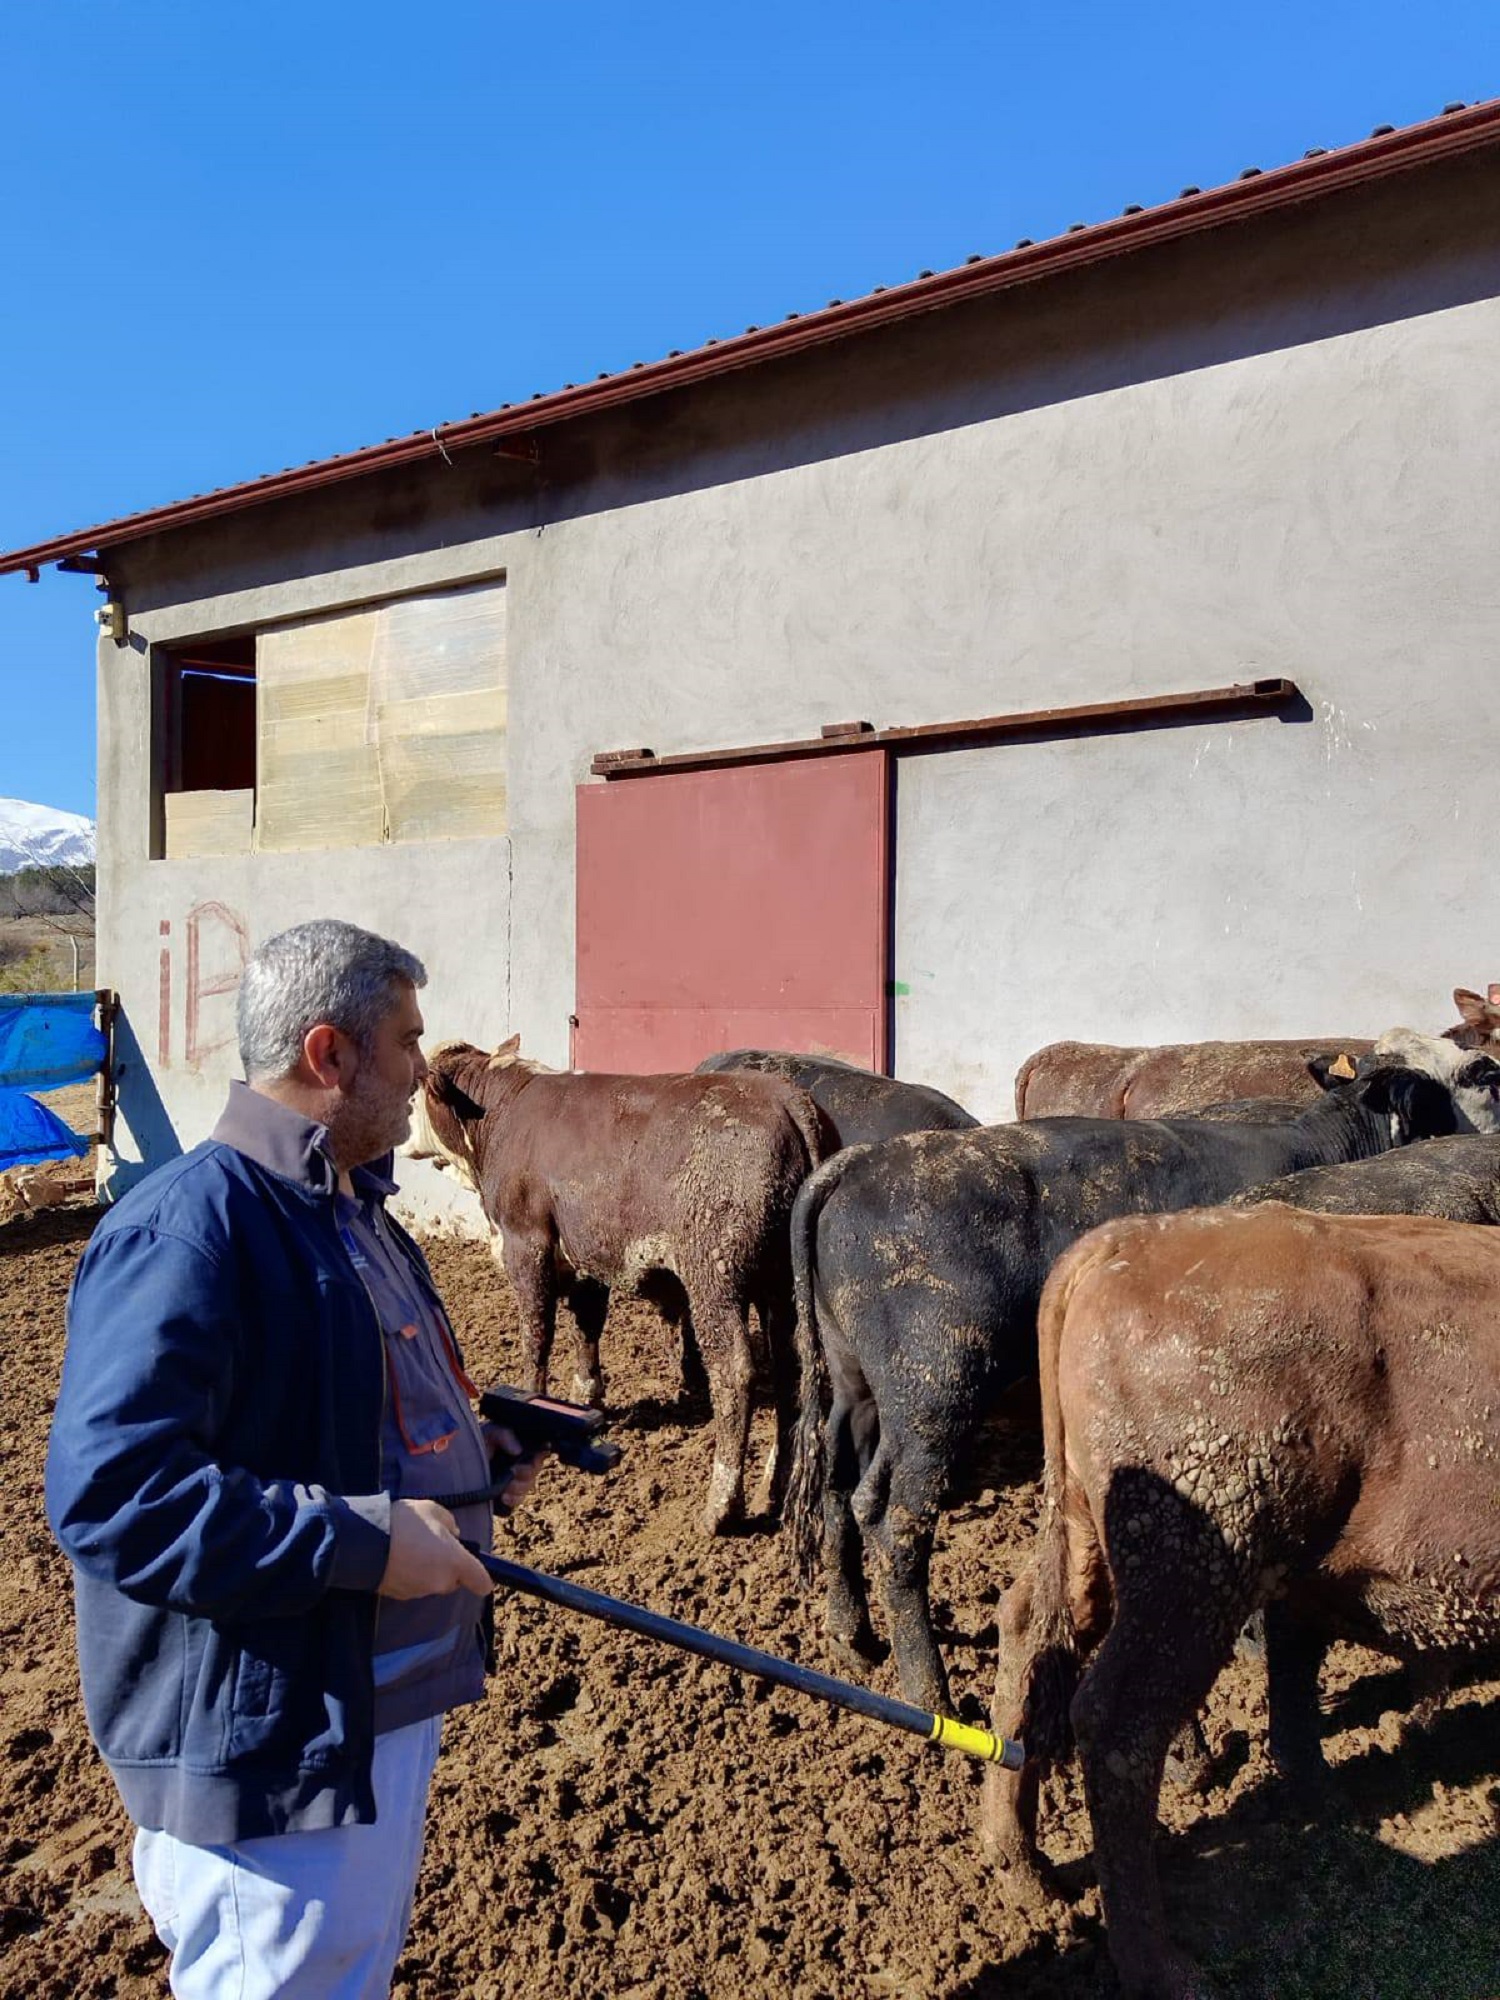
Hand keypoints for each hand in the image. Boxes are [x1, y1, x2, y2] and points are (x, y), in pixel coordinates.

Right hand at [378, 1498, 492, 1598]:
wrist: (364, 1542)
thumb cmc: (405, 1522)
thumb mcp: (433, 1510)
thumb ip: (450, 1524)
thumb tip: (454, 1536)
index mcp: (455, 1563)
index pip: (482, 1583)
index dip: (481, 1577)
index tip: (473, 1566)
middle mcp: (441, 1583)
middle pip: (453, 1581)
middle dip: (447, 1567)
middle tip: (431, 1545)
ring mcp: (419, 1592)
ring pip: (432, 1583)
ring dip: (426, 1570)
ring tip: (410, 1548)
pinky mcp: (399, 1596)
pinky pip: (412, 1585)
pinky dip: (409, 1575)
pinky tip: (396, 1557)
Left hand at [481, 1422, 544, 1513]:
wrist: (458, 1462)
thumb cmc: (477, 1442)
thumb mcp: (489, 1431)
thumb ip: (504, 1434)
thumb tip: (518, 1451)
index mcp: (521, 1445)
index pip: (539, 1451)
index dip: (537, 1457)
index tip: (528, 1460)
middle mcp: (521, 1462)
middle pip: (535, 1471)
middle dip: (525, 1474)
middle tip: (512, 1472)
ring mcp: (514, 1479)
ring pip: (528, 1486)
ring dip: (518, 1488)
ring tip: (506, 1488)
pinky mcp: (507, 1493)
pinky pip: (518, 1499)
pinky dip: (513, 1499)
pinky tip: (503, 1497)